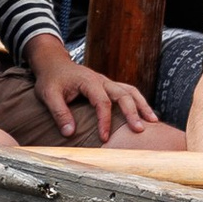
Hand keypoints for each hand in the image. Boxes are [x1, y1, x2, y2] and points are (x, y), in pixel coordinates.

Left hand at [28, 38, 156, 142]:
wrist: (53, 63)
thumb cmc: (51, 79)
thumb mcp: (49, 95)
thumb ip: (59, 113)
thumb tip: (69, 134)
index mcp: (89, 81)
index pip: (102, 102)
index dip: (105, 120)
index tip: (105, 138)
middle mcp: (102, 80)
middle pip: (123, 94)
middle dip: (133, 112)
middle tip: (139, 130)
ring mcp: (107, 82)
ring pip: (130, 91)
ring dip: (142, 105)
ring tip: (153, 121)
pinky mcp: (108, 85)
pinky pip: (128, 91)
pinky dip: (138, 101)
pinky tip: (145, 113)